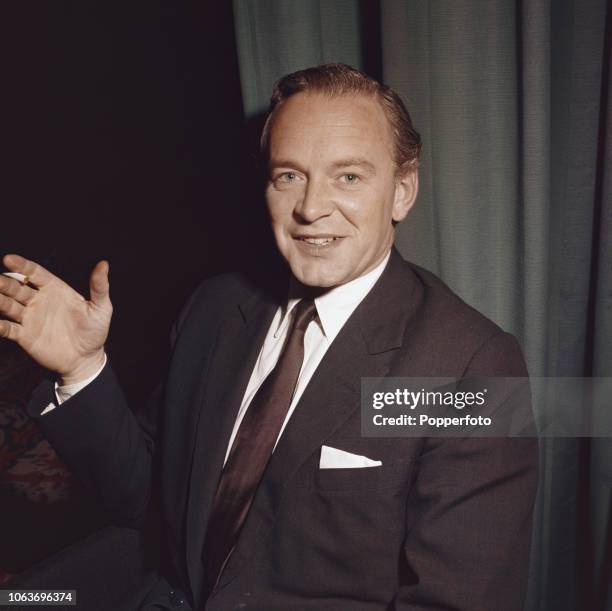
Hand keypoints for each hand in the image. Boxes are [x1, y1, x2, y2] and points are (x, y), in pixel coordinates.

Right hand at [0, 254, 111, 384]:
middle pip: (16, 287)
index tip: (9, 259)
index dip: (22, 266)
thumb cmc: (95, 331)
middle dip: (4, 282)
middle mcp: (38, 300)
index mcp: (55, 289)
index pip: (35, 273)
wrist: (87, 359)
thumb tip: (104, 264)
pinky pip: (6, 328)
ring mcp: (29, 317)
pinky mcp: (24, 336)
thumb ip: (99, 287)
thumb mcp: (101, 308)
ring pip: (7, 305)